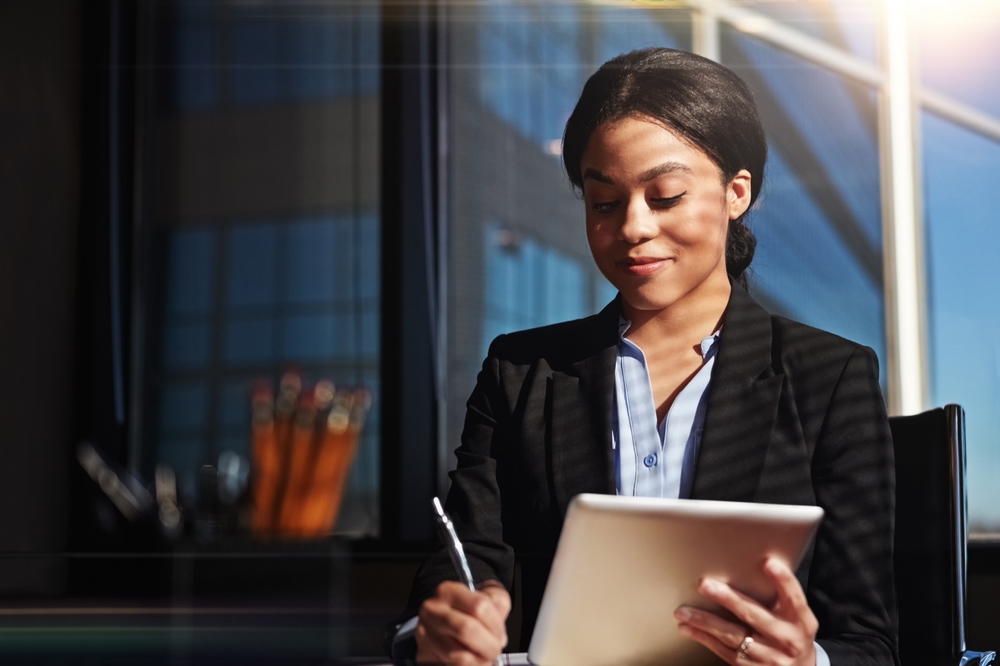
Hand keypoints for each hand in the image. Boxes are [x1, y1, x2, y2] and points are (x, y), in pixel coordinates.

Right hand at [416, 580, 510, 664]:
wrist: (442, 620)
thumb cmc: (466, 610)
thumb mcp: (486, 596)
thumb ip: (498, 601)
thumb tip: (499, 619)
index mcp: (449, 591)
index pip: (479, 606)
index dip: (496, 625)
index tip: (500, 634)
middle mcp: (432, 611)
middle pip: (466, 629)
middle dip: (489, 645)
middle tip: (495, 649)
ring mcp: (425, 634)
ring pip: (459, 655)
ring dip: (480, 660)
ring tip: (484, 656)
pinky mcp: (424, 655)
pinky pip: (451, 665)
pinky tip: (472, 661)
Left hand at [674, 557, 818, 664]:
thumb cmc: (792, 632)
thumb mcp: (795, 615)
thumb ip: (779, 595)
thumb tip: (753, 562)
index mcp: (801, 620)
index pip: (794, 597)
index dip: (783, 580)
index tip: (769, 563)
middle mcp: (786, 639)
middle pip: (755, 615)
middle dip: (728, 599)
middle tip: (705, 585)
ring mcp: (768, 656)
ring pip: (733, 636)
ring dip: (705, 622)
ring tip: (683, 611)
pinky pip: (724, 651)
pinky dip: (704, 638)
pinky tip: (688, 628)